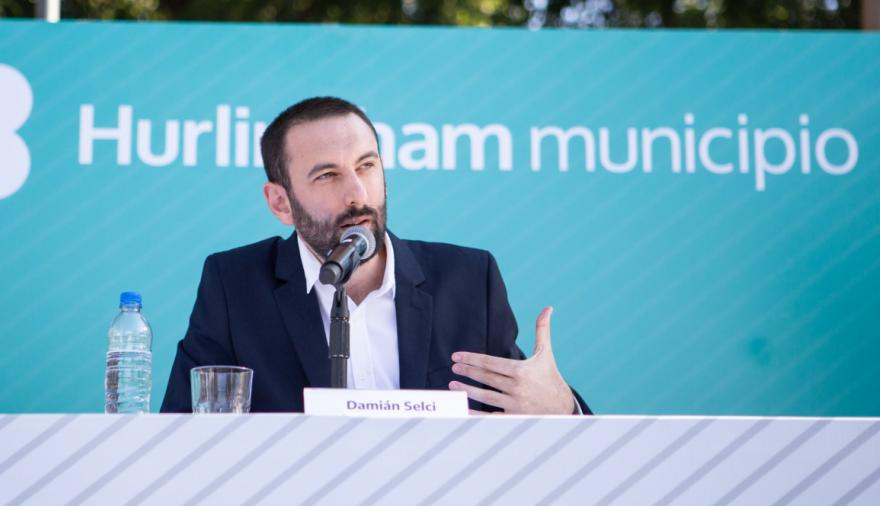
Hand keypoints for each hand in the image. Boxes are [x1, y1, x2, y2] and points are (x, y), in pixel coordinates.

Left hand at [449, 307, 575, 414]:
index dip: (472, 359)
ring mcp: (515, 404)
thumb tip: (547, 308)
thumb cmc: (551, 377)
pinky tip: (462, 408)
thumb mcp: (546, 353)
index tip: (457, 356)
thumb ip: (542, 330)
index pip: (491, 363)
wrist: (563, 407)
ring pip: (486, 396)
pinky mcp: (513, 417)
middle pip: (487, 377)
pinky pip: (490, 415)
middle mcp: (517, 387)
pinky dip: (475, 414)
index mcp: (522, 370)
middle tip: (454, 367)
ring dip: (467, 390)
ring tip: (453, 385)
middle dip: (468, 371)